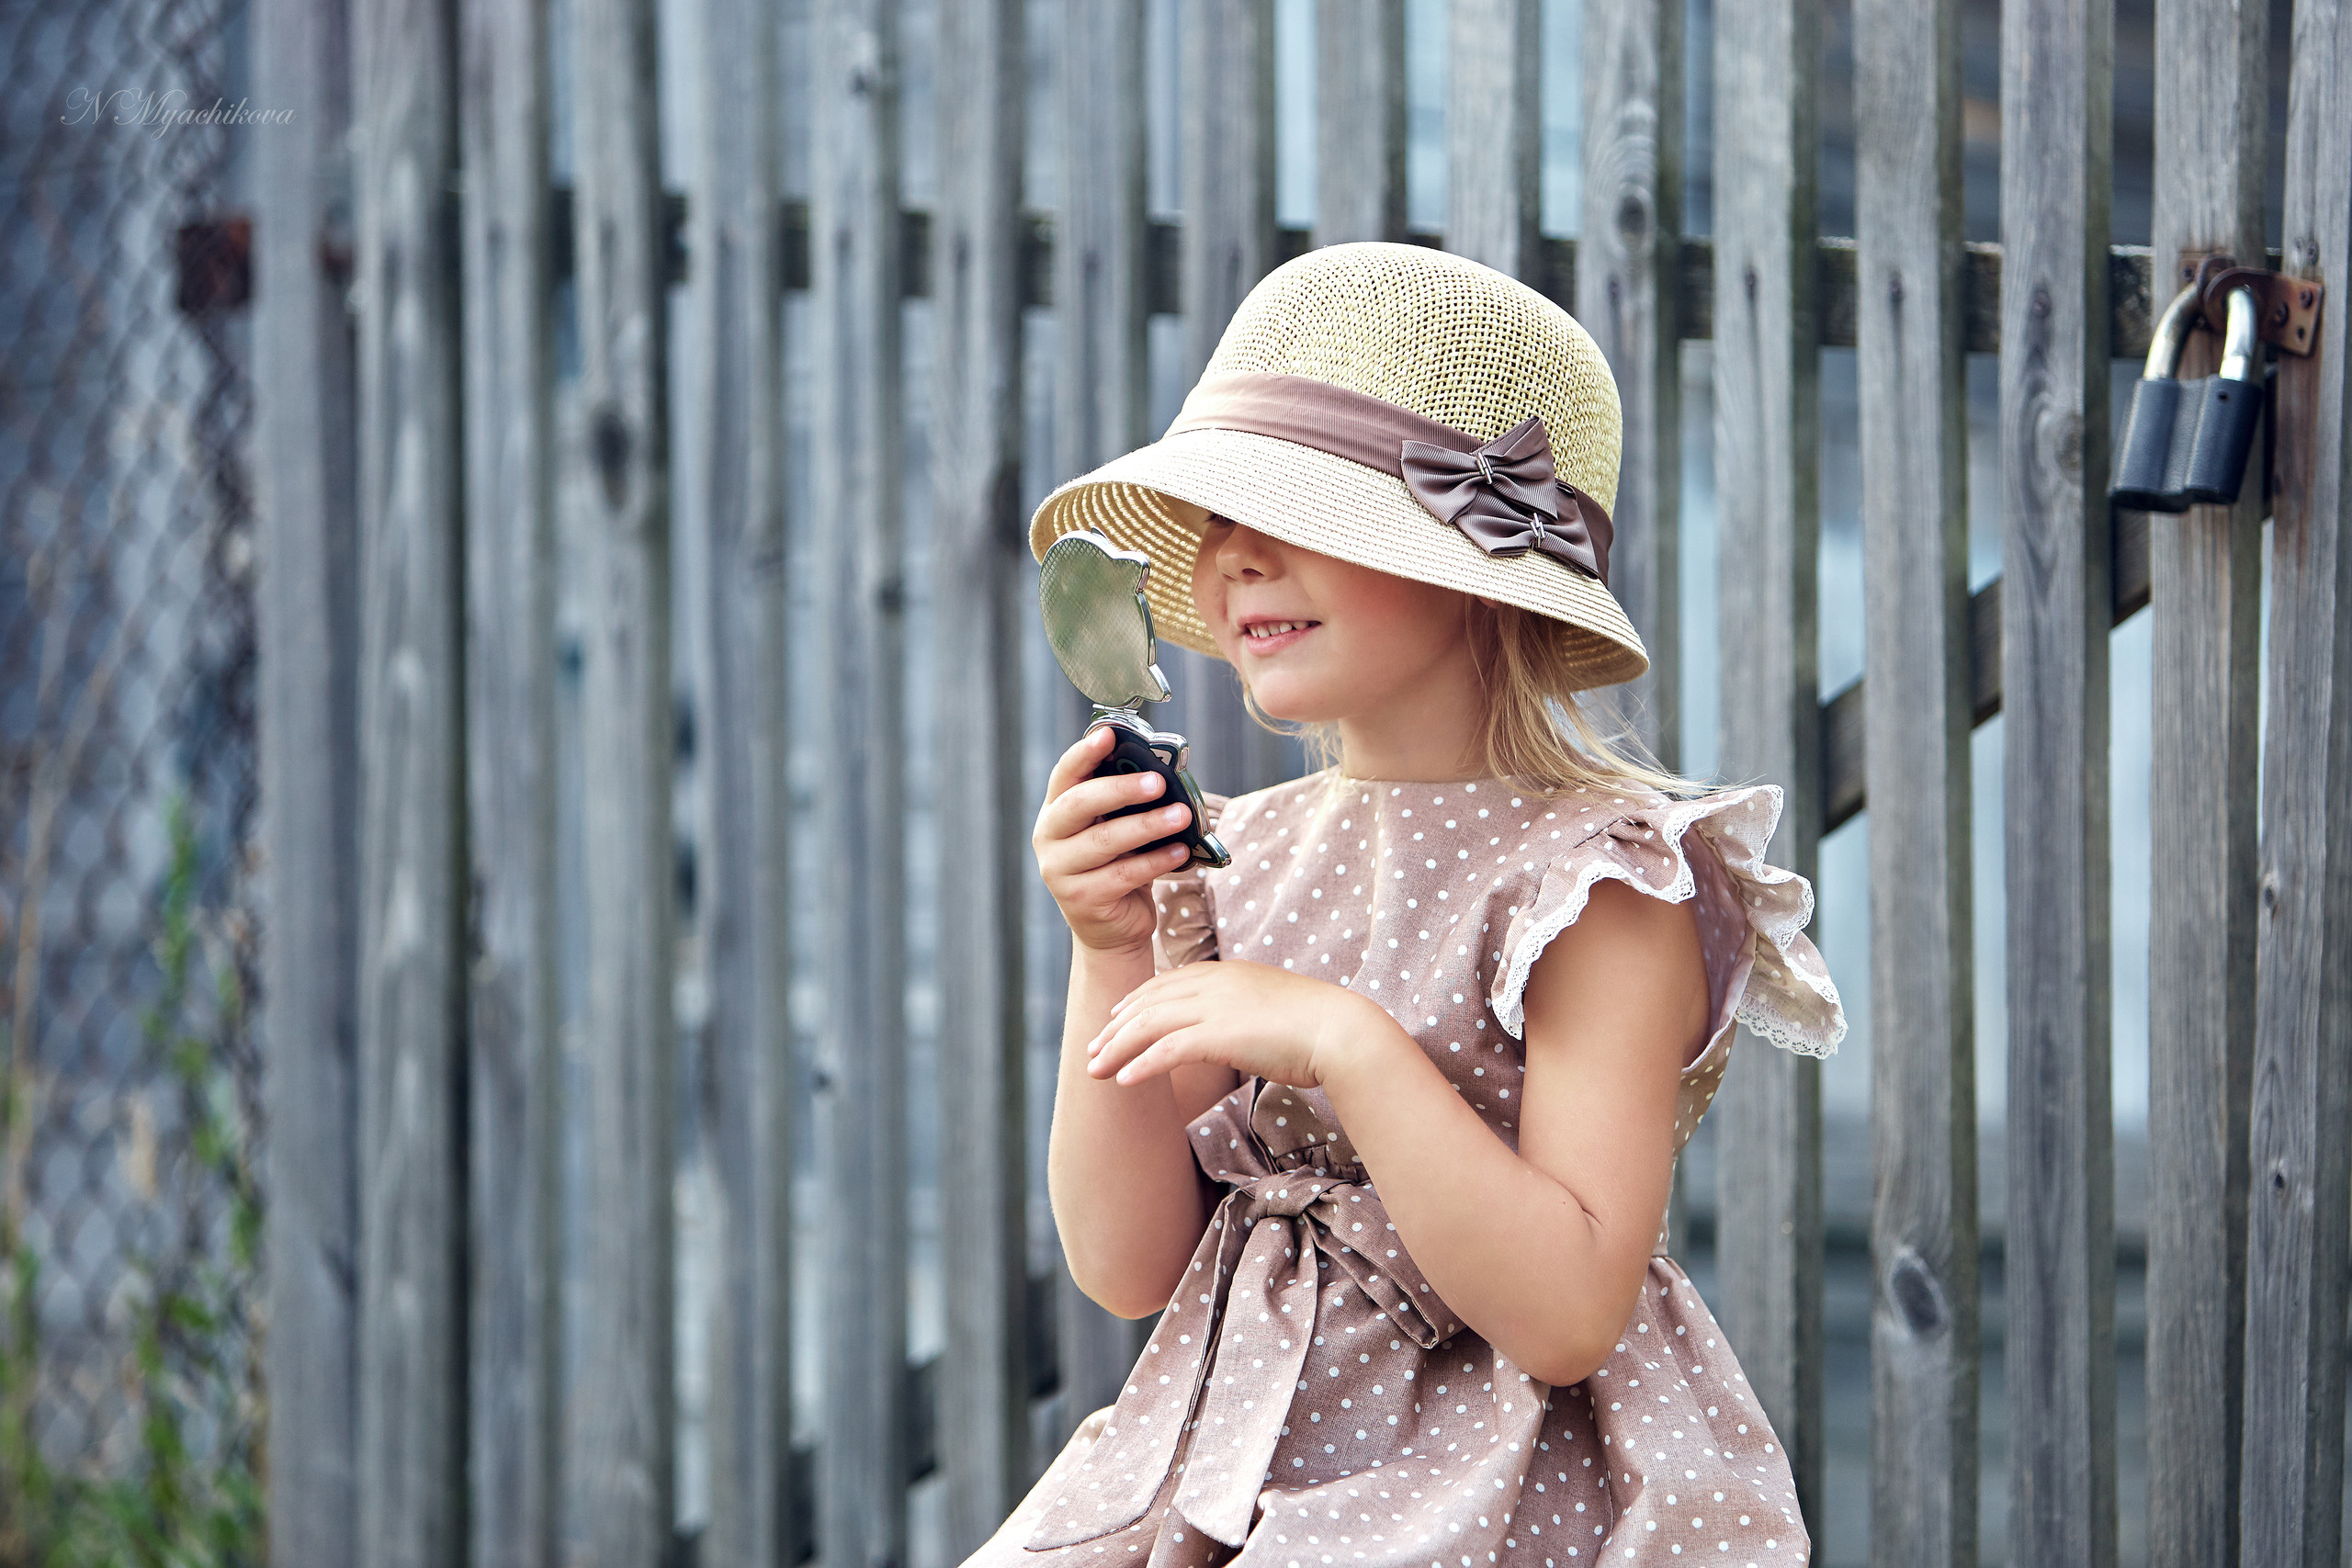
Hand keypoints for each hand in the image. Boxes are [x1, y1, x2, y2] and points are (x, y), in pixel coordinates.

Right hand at [1032, 724, 1196, 955]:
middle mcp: (1049, 839)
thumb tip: (1160, 770)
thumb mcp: (1114, 829)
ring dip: (1148, 825)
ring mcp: (1060, 872)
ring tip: (1182, 815)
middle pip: (1080, 804)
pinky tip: (1181, 851)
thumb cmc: (1118, 866)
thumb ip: (1124, 804)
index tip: (1108, 734)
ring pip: (1105, 841)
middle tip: (1158, 780)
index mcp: (1055, 812)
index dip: (1084, 753)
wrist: (1111, 929)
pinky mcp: (1082, 900)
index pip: (1064, 775)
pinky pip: (1124, 874)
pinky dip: (1156, 861)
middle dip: (1122, 788)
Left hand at [1084, 959, 1390, 1090]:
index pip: (1167, 983)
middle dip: (1115, 1028)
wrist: (1341, 1031)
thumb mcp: (1273, 1008)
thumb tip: (1238, 1031)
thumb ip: (1245, 1013)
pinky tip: (1123, 1080)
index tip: (1115, 1018)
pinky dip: (1141, 1064)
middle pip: (1149, 1002)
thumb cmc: (1317, 1027)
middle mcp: (1214, 984)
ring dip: (1116, 1048)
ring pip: (1149, 1024)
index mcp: (1226, 973)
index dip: (1136, 1001)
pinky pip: (1167, 1049)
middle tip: (1092, 1049)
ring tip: (1094, 1070)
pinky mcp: (1220, 1034)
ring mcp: (1215, 1007)